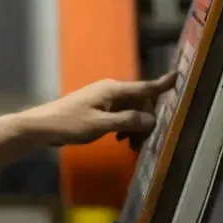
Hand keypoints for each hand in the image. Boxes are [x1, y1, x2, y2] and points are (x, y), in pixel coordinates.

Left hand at [23, 73, 176, 145]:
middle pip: (140, 102)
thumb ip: (126, 121)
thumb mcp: (100, 125)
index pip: (144, 87)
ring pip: (131, 111)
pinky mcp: (98, 109)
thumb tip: (151, 119)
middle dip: (147, 120)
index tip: (179, 77)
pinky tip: (121, 141)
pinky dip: (125, 128)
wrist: (42, 127)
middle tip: (145, 141)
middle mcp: (110, 91)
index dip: (163, 85)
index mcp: (112, 90)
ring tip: (132, 146)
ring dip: (135, 127)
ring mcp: (104, 100)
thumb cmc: (69, 124)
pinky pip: (120, 116)